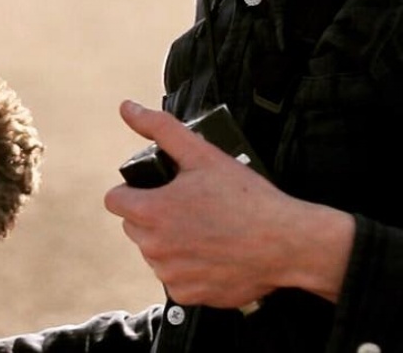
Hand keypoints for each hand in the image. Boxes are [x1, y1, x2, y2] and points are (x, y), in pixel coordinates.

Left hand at [105, 101, 353, 306]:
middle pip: (134, 225)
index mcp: (151, 212)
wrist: (288, 243)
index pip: (115, 200)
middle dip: (153, 214)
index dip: (134, 191)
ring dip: (168, 242)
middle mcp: (154, 248)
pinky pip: (173, 278)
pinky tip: (211, 254)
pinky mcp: (187, 295)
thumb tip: (128, 108)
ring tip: (203, 230)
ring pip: (153, 252)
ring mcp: (169, 274)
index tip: (157, 190)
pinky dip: (187, 268)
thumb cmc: (247, 199)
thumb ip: (161, 129)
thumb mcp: (203, 154)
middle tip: (188, 207)